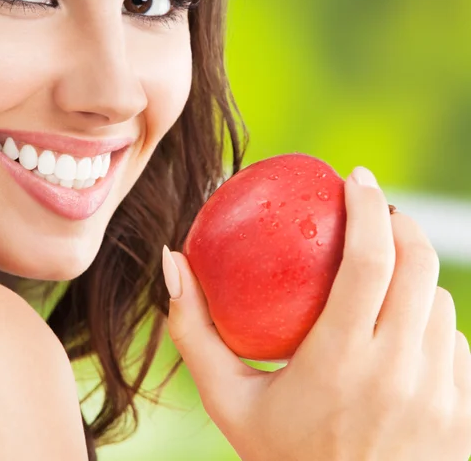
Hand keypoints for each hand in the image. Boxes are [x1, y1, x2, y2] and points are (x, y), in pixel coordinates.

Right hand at [164, 167, 470, 460]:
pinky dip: (428, 319)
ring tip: (378, 275)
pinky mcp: (464, 414)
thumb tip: (171, 260)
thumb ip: (193, 329)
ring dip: (413, 273)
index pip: (371, 259)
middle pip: (419, 265)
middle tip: (374, 208)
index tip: (355, 179)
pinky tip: (397, 333)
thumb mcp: (227, 400)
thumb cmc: (282, 459)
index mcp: (343, 362)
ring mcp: (443, 396)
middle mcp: (403, 374)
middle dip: (400, 222)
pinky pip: (453, 341)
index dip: (369, 206)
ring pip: (440, 301)